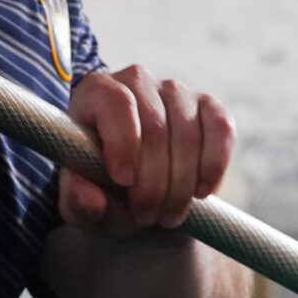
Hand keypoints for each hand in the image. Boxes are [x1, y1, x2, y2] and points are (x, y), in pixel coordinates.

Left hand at [60, 65, 235, 232]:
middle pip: (154, 126)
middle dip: (153, 181)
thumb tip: (86, 198)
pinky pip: (221, 130)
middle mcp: (136, 81)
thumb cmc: (102, 191)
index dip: (123, 141)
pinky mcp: (208, 106)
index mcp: (95, 92)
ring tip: (168, 215)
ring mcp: (176, 91)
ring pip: (187, 134)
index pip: (115, 102)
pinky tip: (202, 192)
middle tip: (147, 217)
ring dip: (181, 183)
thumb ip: (76, 201)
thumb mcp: (82, 202)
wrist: (137, 193)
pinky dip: (214, 165)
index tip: (123, 181)